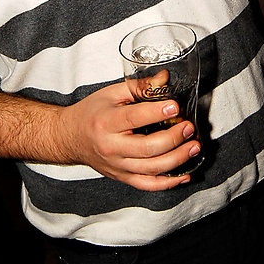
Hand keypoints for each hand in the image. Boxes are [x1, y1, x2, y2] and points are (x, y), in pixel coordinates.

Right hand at [57, 81, 200, 190]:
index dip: (157, 112)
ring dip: (177, 159)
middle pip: (147, 148)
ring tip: (194, 146)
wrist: (69, 137)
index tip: (175, 107)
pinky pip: (148, 185)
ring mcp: (117, 166)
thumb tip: (164, 78)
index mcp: (106, 122)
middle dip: (173, 139)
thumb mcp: (112, 93)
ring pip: (151, 169)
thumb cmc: (92, 112)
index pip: (134, 118)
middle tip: (189, 127)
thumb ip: (140, 86)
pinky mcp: (122, 177)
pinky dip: (168, 183)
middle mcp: (111, 147)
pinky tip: (184, 175)